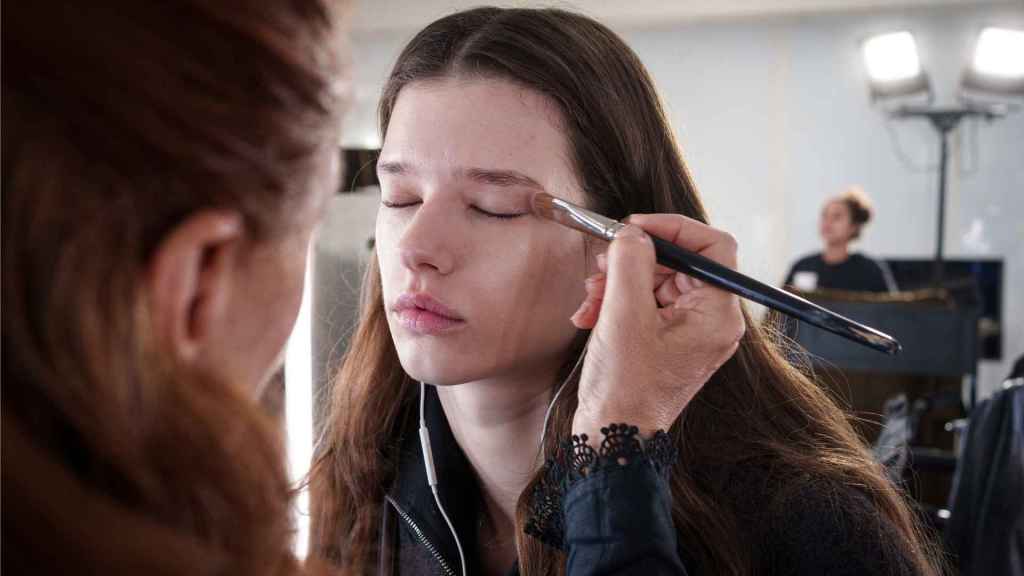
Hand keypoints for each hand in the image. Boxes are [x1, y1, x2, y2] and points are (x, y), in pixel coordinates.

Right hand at [570, 214, 744, 440]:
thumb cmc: (625, 389)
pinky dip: (618, 302)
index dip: (674, 228)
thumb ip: (630, 262)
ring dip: (619, 283)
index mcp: (718, 315)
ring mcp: (692, 333)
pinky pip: (648, 305)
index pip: (714, 247)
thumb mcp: (623, 315)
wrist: (613, 439)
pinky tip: (590, 314)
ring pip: (658, 282)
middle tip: (601, 264)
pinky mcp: (670, 342)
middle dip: (634, 261)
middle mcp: (713, 322)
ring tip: (590, 299)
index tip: (635, 227)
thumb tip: (632, 233)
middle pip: (680, 264)